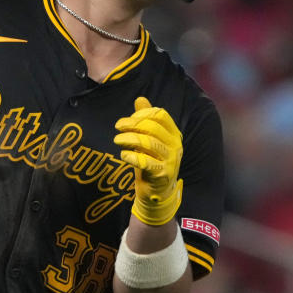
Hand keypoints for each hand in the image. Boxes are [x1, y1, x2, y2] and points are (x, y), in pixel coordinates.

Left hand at [114, 97, 183, 225]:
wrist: (157, 193)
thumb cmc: (152, 162)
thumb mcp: (149, 139)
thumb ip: (146, 120)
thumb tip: (140, 99)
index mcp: (173, 134)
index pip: (161, 115)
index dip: (143, 114)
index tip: (128, 119)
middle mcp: (175, 145)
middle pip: (153, 127)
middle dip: (132, 124)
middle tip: (118, 127)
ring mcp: (170, 160)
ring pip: (149, 143)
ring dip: (129, 138)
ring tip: (117, 139)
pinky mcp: (162, 175)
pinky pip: (146, 162)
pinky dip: (132, 156)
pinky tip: (124, 154)